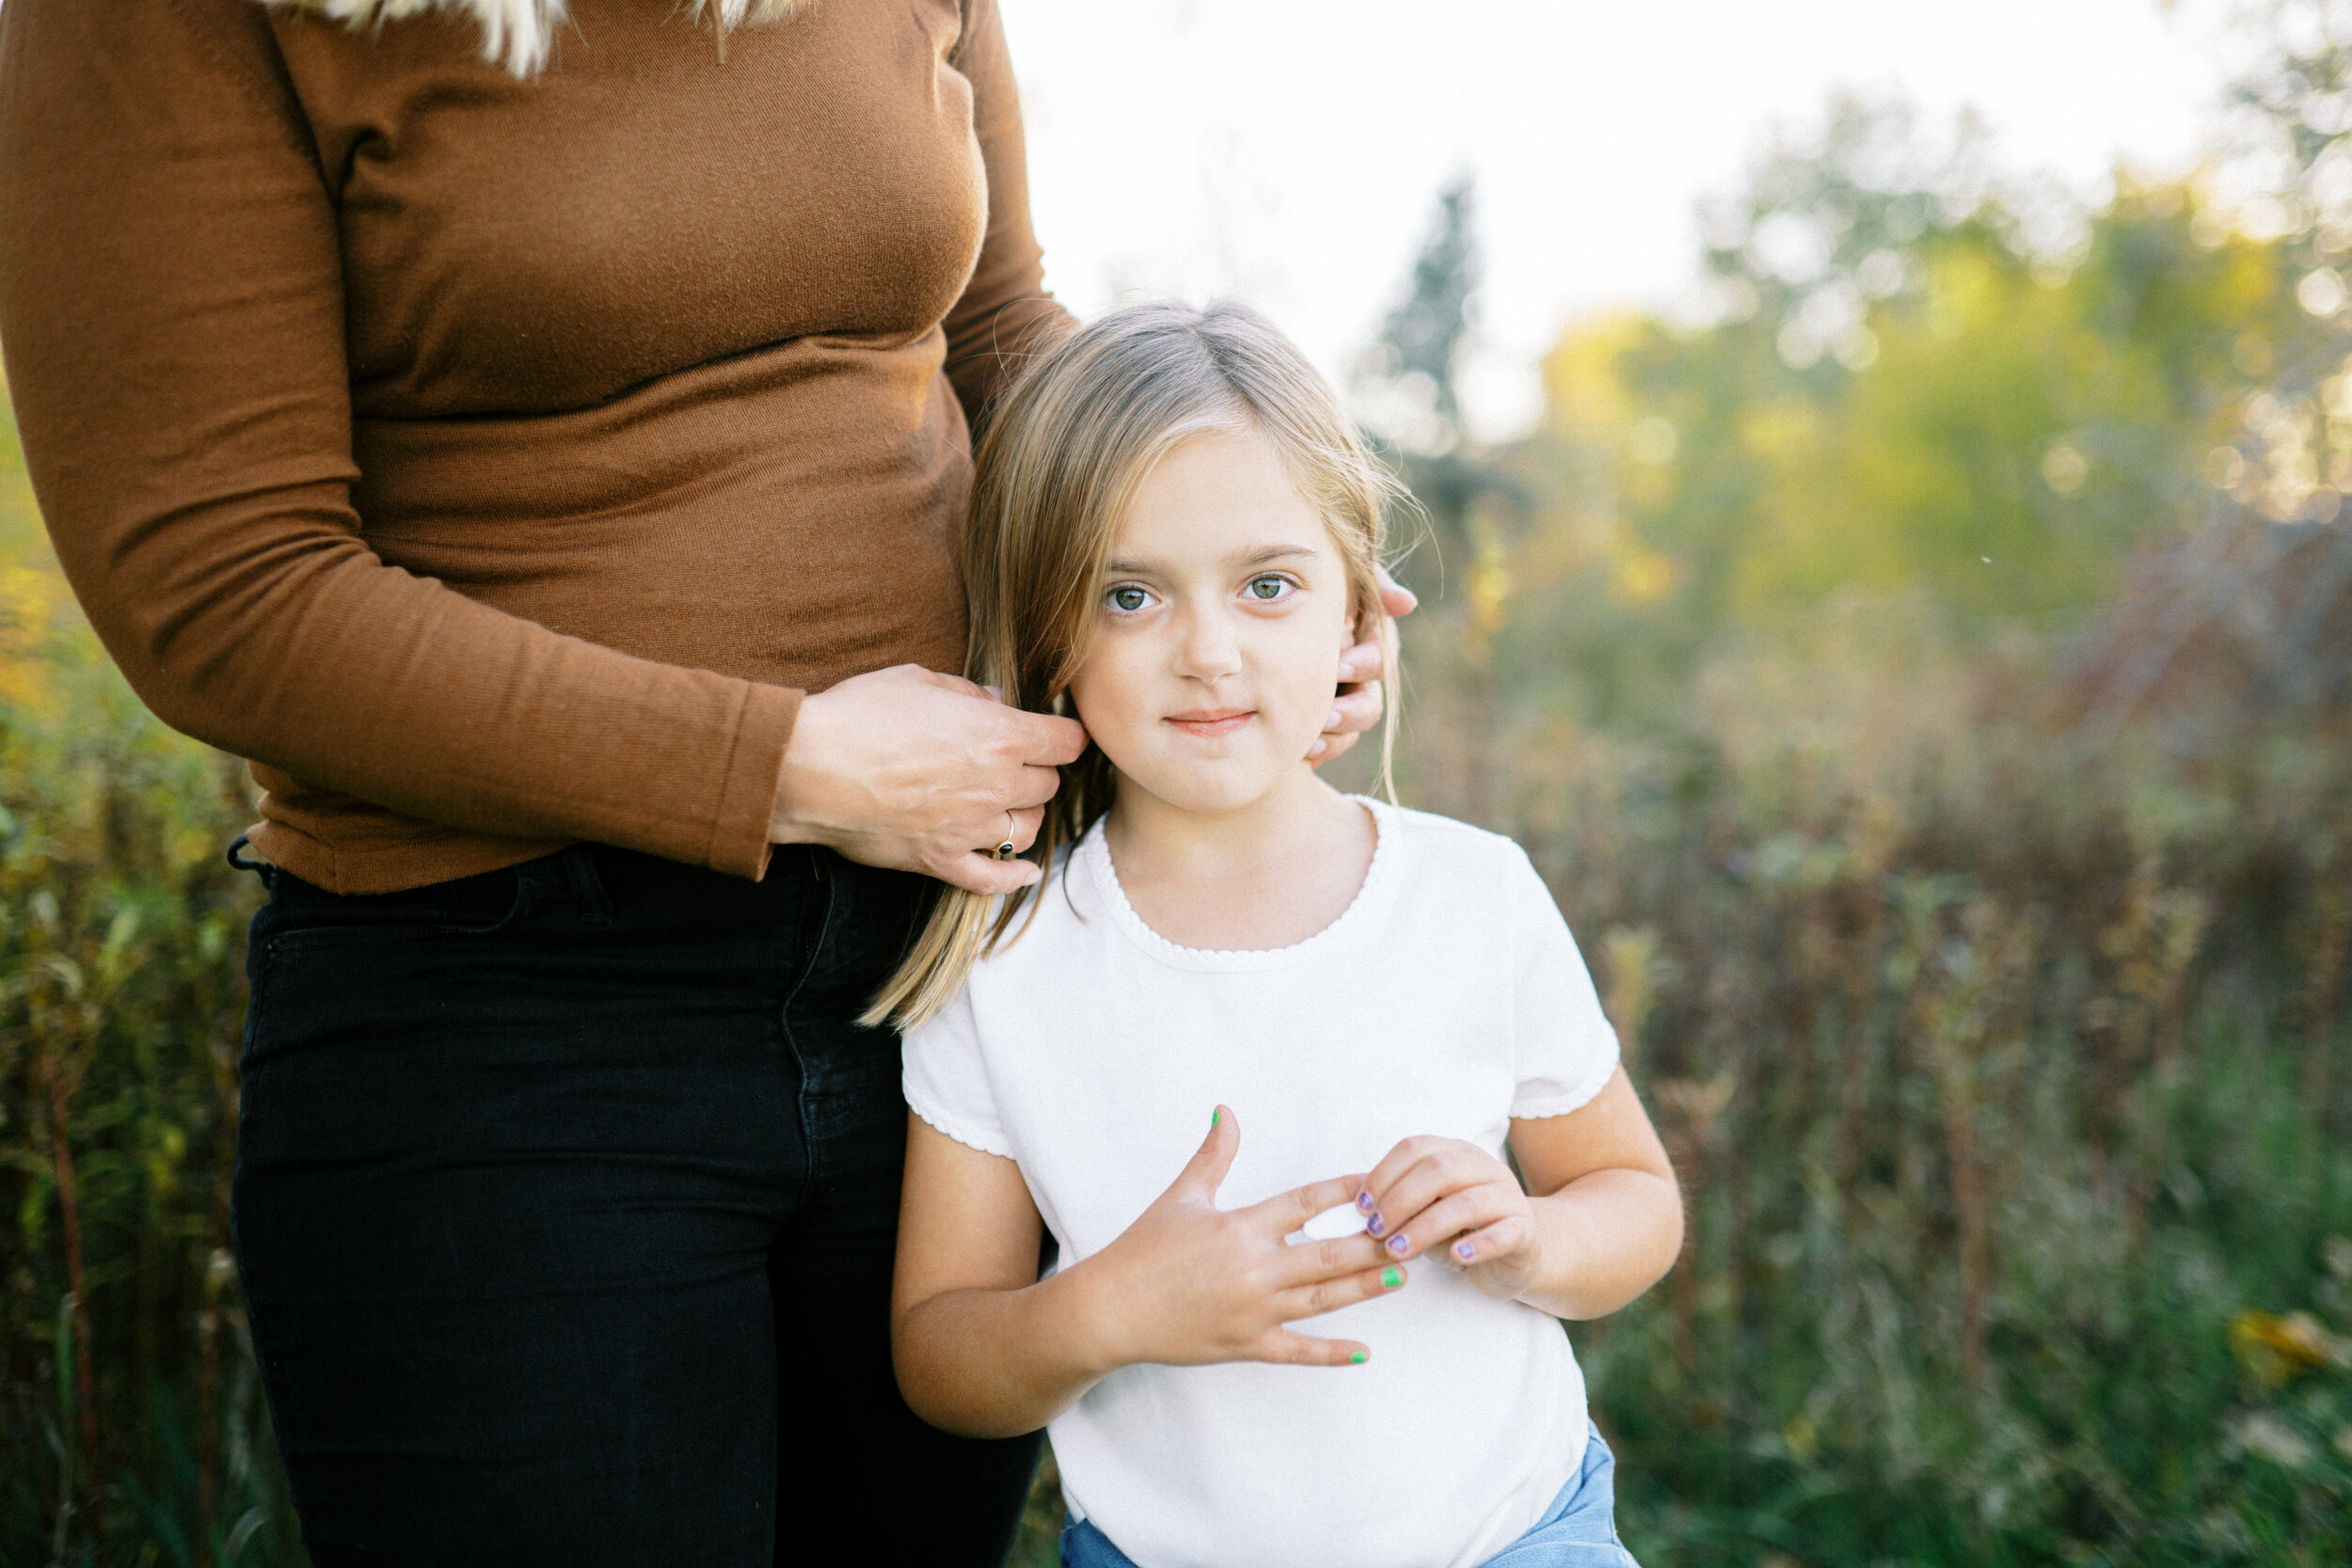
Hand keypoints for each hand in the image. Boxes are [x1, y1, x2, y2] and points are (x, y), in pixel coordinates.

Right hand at [771, 665, 1087, 895]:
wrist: (809, 767)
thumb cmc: (860, 714)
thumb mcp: (919, 680)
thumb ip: (968, 693)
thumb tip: (995, 701)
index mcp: (1000, 736)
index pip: (1066, 742)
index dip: (1064, 735)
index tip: (1055, 734)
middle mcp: (996, 786)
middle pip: (1048, 784)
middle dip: (1035, 770)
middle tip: (1012, 761)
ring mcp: (971, 828)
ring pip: (1028, 829)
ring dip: (1023, 815)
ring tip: (1006, 804)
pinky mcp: (941, 860)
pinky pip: (994, 880)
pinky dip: (1014, 877)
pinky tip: (1025, 872)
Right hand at [1074, 1107, 1405, 1368]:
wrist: (1108, 1311)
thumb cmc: (1142, 1249)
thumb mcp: (1182, 1197)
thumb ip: (1213, 1155)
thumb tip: (1227, 1110)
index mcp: (1240, 1226)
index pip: (1306, 1202)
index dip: (1345, 1190)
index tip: (1378, 1180)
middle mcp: (1253, 1269)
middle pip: (1328, 1253)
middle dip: (1373, 1243)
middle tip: (1413, 1233)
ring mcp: (1253, 1311)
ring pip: (1323, 1299)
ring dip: (1364, 1287)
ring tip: (1402, 1275)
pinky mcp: (1246, 1345)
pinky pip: (1298, 1351)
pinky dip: (1332, 1352)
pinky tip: (1365, 1352)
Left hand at [1312, 566, 1415, 764]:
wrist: (1245, 626)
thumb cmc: (1296, 585)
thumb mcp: (1335, 576)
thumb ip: (1370, 581)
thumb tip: (1406, 604)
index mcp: (1361, 638)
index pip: (1380, 655)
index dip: (1366, 663)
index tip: (1342, 667)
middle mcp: (1354, 673)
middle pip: (1370, 700)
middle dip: (1352, 709)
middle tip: (1327, 714)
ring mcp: (1338, 699)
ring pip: (1352, 728)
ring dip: (1340, 734)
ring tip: (1314, 738)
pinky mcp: (1317, 721)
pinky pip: (1333, 744)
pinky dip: (1323, 748)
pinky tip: (1305, 750)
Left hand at [1357, 1137, 1541, 1301]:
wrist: (1520, 1251)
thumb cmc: (1461, 1230)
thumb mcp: (1426, 1212)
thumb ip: (1401, 1204)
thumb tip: (1360, 1209)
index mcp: (1455, 1153)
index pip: (1416, 1148)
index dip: (1383, 1174)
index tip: (1361, 1207)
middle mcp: (1483, 1167)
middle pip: (1439, 1170)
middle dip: (1399, 1200)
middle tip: (1374, 1232)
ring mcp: (1508, 1197)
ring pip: (1468, 1202)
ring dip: (1426, 1226)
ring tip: (1398, 1250)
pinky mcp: (1526, 1230)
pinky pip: (1506, 1232)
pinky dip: (1479, 1243)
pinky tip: (1456, 1256)